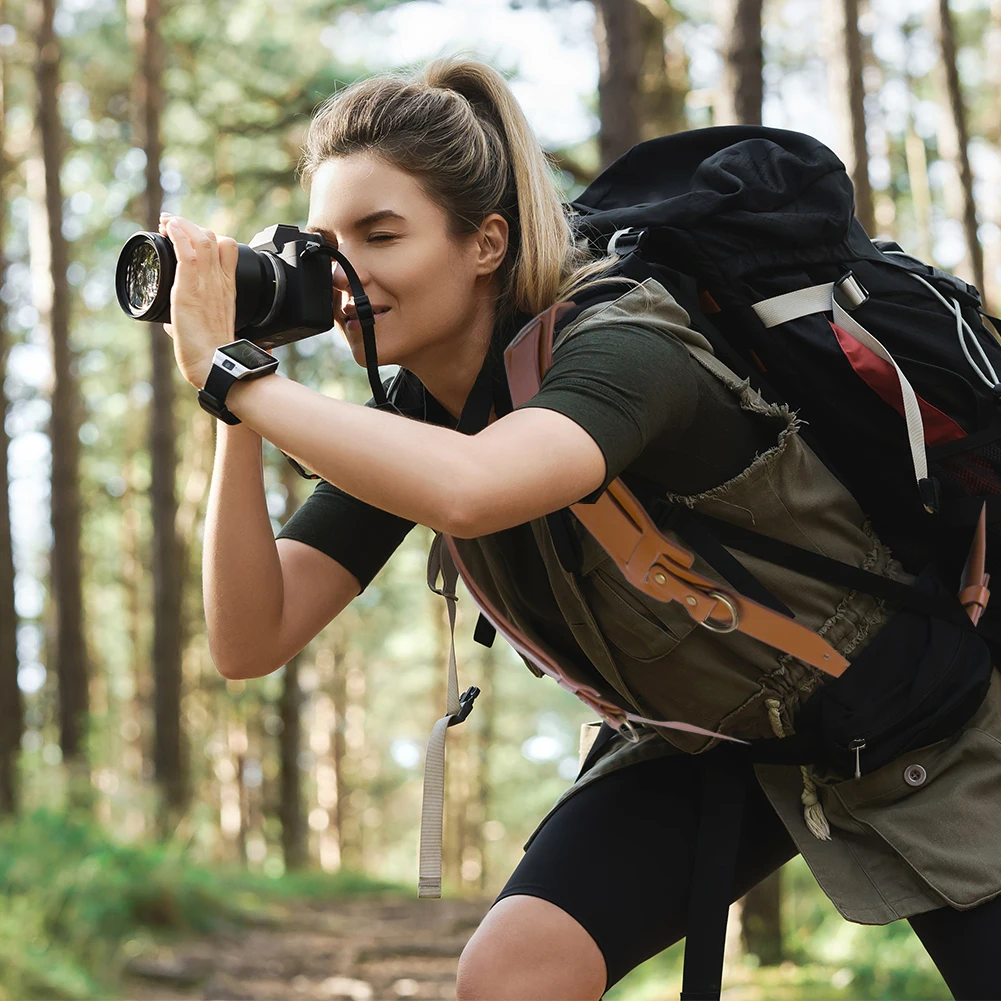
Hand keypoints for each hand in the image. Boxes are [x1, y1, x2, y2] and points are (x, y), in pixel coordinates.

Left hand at [158, 213, 239, 388]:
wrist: (217, 365)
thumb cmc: (215, 354)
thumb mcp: (204, 333)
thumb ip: (189, 325)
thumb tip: (170, 327)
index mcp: (227, 290)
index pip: (228, 250)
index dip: (211, 236)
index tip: (192, 235)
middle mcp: (220, 282)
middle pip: (214, 238)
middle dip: (191, 226)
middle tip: (173, 225)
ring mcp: (207, 284)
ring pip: (201, 239)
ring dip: (182, 225)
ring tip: (168, 221)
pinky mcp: (190, 290)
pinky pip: (187, 253)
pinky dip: (178, 235)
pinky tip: (169, 227)